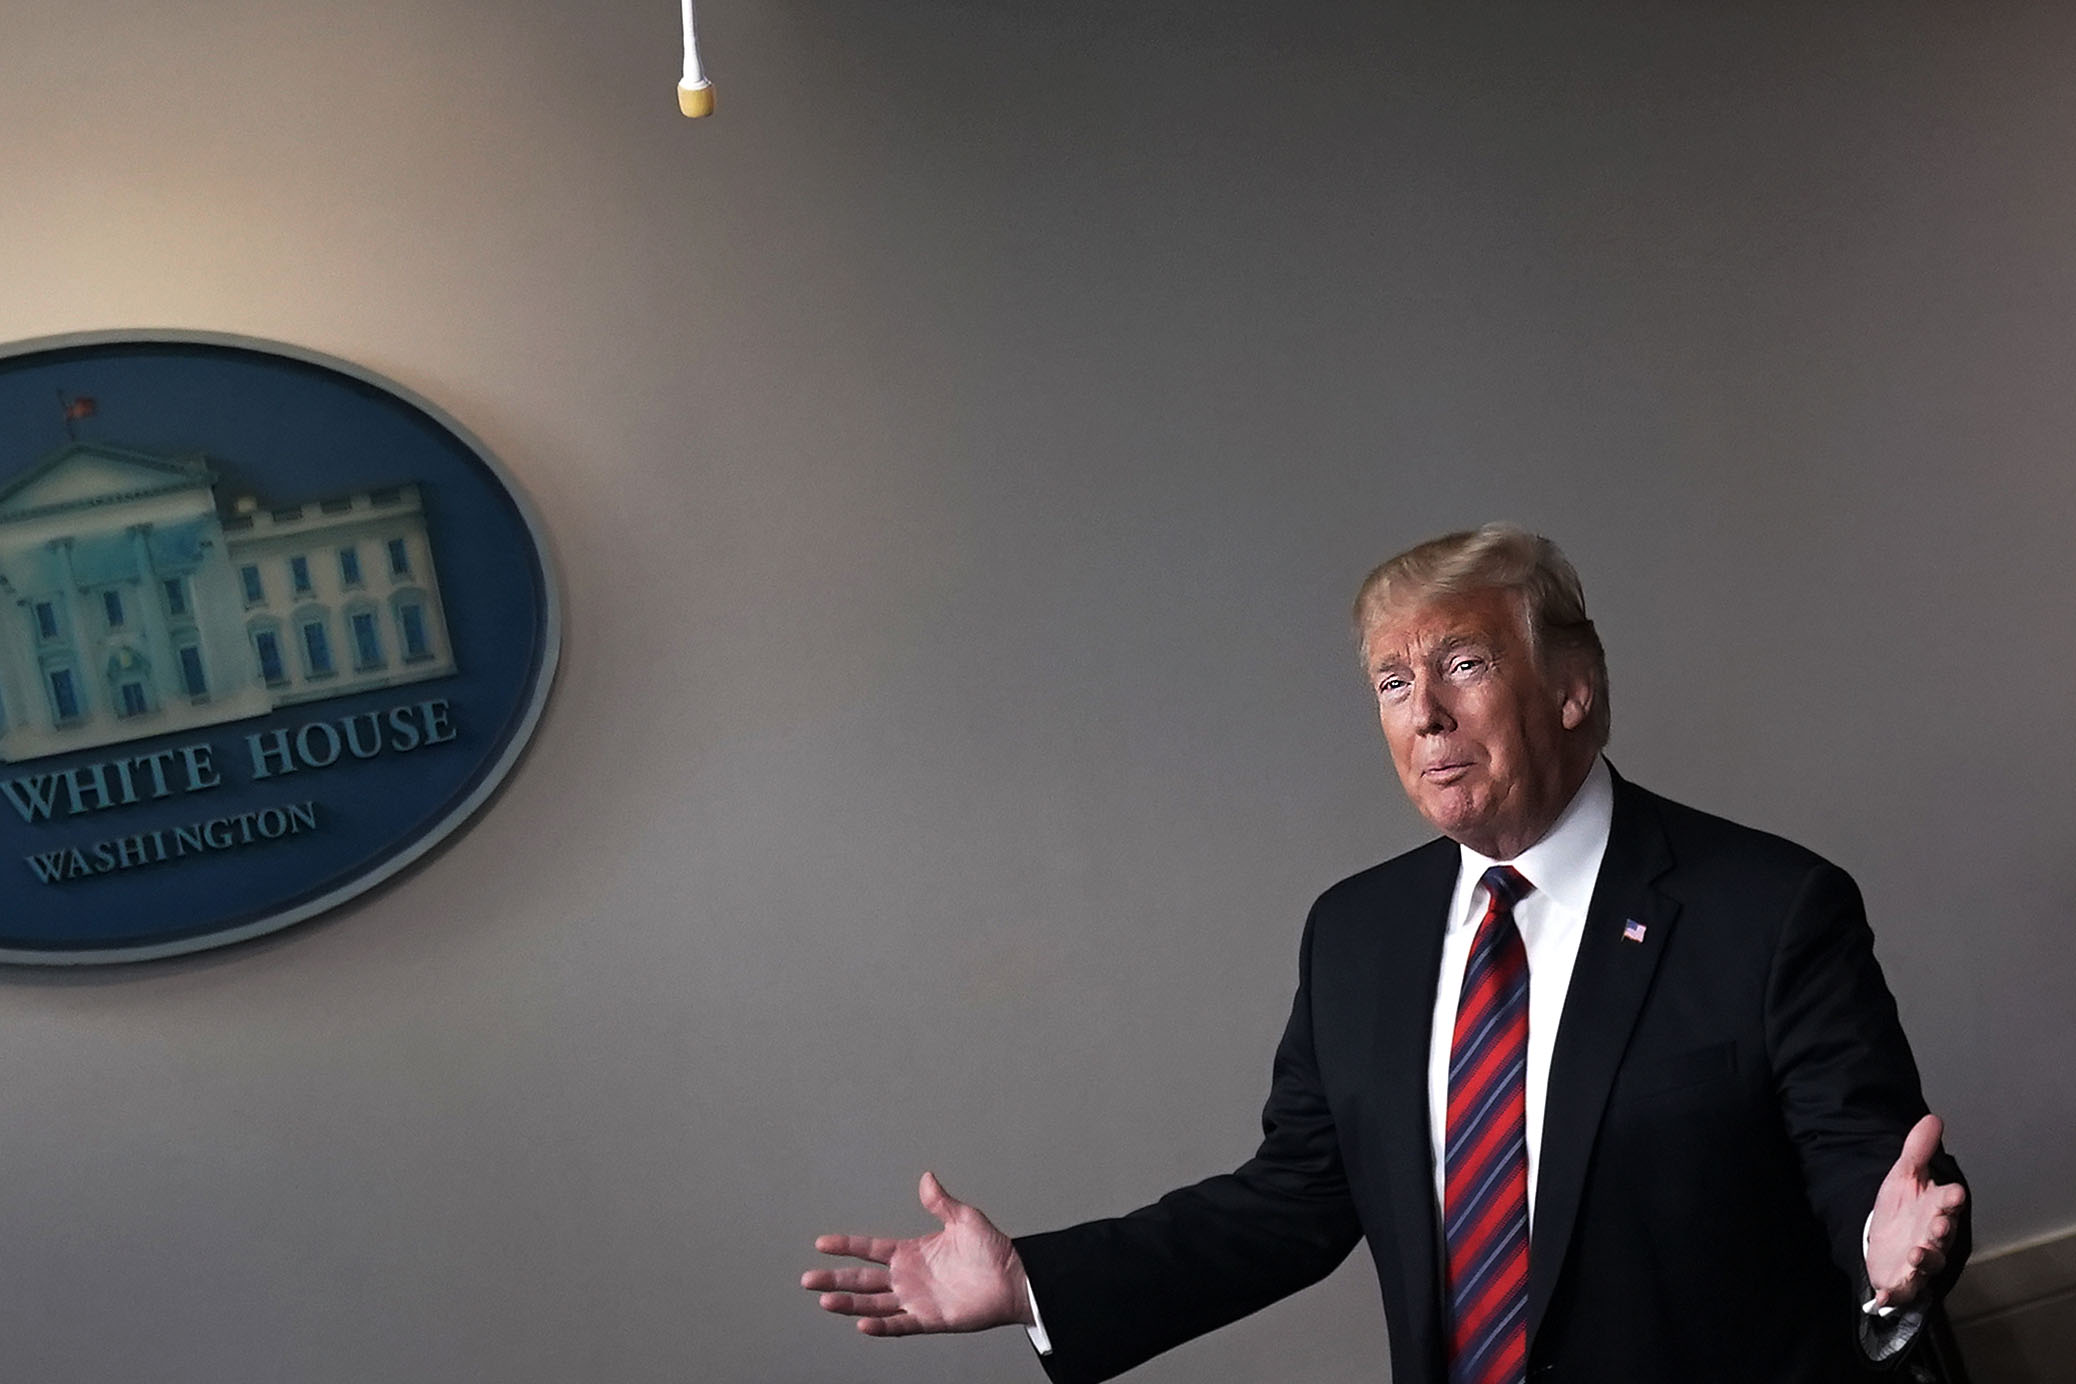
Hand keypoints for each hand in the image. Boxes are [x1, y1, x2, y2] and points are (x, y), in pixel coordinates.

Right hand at [803, 1172, 1035, 1335]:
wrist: (1015, 1278)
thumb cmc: (993, 1249)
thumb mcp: (964, 1218)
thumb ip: (941, 1202)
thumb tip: (927, 1177)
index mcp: (912, 1253)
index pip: (870, 1250)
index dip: (846, 1246)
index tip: (821, 1244)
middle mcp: (908, 1278)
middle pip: (862, 1280)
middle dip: (834, 1280)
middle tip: (808, 1280)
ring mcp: (916, 1300)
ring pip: (874, 1304)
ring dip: (849, 1304)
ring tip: (825, 1302)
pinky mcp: (930, 1319)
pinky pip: (900, 1324)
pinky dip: (880, 1326)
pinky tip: (861, 1324)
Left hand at [1864, 1114, 1966, 1310]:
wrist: (1887, 1240)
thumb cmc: (1903, 1208)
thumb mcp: (1904, 1175)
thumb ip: (1917, 1149)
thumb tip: (1933, 1118)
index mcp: (1937, 1209)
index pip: (1949, 1202)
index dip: (1951, 1198)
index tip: (1954, 1192)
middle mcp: (1934, 1237)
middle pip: (1943, 1234)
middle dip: (1942, 1231)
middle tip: (1939, 1225)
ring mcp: (1920, 1261)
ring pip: (1929, 1263)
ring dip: (1925, 1259)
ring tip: (1916, 1252)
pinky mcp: (1904, 1281)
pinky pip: (1902, 1290)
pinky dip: (1894, 1294)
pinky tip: (1883, 1296)